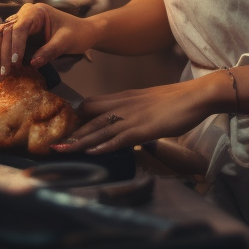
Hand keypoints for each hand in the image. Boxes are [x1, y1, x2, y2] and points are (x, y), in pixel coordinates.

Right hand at [0, 2, 97, 79]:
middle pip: (6, 32)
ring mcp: (21, 23)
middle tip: (2, 74)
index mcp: (37, 11)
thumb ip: (49, 51)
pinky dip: (2, 56)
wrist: (83, 32)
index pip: (20, 27)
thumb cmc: (77, 33)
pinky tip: (0, 70)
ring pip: (1, 37)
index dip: (15, 45)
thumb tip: (32, 63)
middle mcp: (25, 14)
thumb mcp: (66, 42)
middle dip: (2, 54)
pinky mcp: (20, 34)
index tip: (15, 63)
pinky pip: (6, 43)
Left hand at [52, 75, 226, 154]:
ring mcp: (133, 116)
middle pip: (90, 117)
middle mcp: (124, 105)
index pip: (93, 105)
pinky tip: (93, 152)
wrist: (195, 96)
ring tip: (62, 150)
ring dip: (80, 141)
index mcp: (124, 98)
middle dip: (71, 132)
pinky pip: (120, 137)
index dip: (78, 118)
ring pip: (100, 128)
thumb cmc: (176, 101)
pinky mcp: (144, 128)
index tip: (64, 129)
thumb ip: (134, 112)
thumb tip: (125, 125)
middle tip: (53, 144)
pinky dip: (105, 145)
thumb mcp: (149, 104)